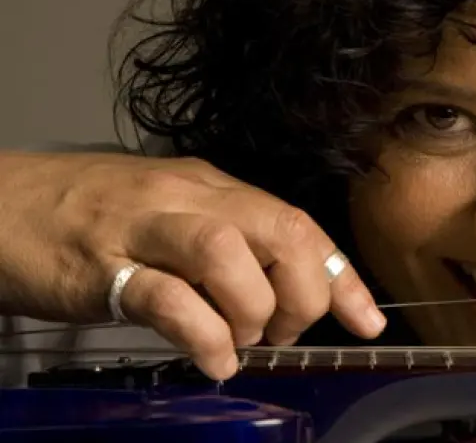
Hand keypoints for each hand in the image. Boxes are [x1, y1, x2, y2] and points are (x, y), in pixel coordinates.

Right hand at [0, 151, 385, 379]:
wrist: (0, 204)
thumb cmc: (90, 214)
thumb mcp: (174, 214)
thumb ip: (228, 243)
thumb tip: (283, 288)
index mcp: (211, 186)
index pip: (297, 223)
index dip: (340, 276)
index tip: (368, 318)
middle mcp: (186, 198)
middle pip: (280, 230)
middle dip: (305, 293)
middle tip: (282, 330)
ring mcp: (143, 228)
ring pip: (228, 253)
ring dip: (252, 310)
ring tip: (241, 340)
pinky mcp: (100, 267)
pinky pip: (166, 297)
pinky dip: (203, 334)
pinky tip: (212, 359)